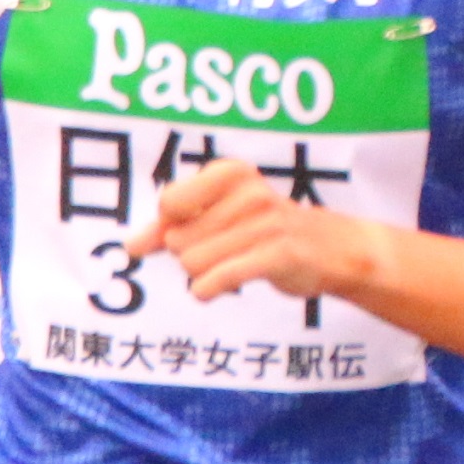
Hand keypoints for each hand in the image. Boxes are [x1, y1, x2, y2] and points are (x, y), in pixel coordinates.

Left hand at [146, 159, 390, 305]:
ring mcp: (266, 223)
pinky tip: (215, 288)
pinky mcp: (278, 255)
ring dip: (203, 275)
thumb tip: (129, 246)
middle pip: (178, 240)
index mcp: (231, 174)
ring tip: (231, 265)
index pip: (170, 204)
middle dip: (191, 255)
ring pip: (192, 263)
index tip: (193, 231)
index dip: (171, 227)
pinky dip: (206, 290)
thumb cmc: (268, 231)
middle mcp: (249, 192)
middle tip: (225, 251)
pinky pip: (216, 279)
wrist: (334, 248)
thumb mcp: (221, 216)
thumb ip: (171, 227)